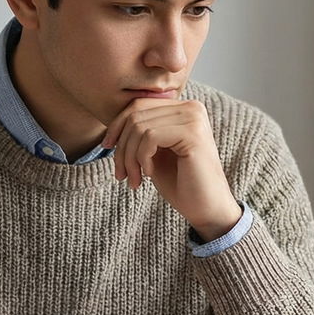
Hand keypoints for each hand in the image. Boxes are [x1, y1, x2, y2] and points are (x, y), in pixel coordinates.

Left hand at [103, 98, 241, 240]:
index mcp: (183, 108)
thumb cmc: (181, 183)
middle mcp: (191, 108)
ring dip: (129, 157)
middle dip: (121, 146)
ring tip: (134, 179)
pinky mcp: (193, 134)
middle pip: (136, 115)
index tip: (107, 148)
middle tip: (121, 174)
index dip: (117, 126)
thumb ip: (140, 132)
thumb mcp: (154, 152)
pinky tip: (149, 174)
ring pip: (139, 127)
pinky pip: (150, 137)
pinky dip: (141, 158)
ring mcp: (194, 118)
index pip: (139, 105)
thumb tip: (113, 122)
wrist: (206, 209)